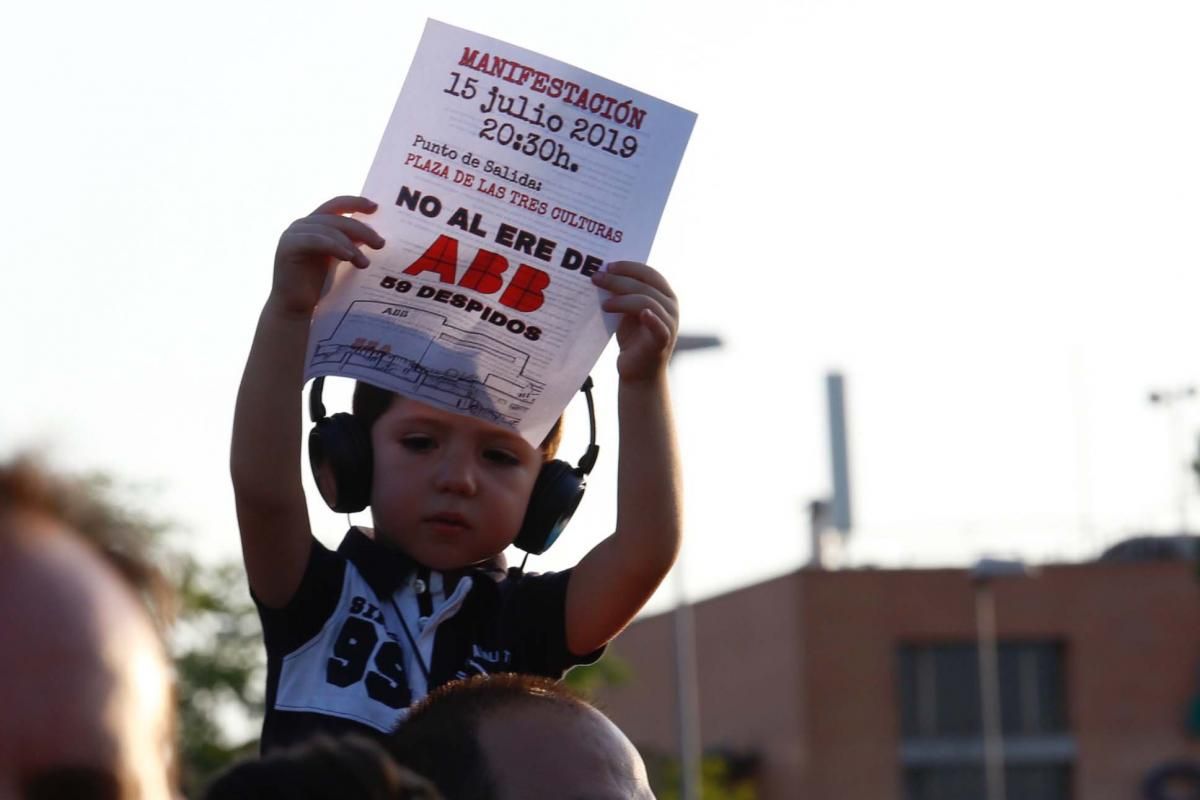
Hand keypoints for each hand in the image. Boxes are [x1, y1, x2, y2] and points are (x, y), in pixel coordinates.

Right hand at [269, 195, 385, 315]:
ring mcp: (293, 234)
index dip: (355, 202)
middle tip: (380, 244)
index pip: (336, 205)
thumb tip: (375, 235)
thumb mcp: (338, 258)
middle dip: (361, 229)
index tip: (376, 207)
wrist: (295, 308)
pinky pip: (316, 240)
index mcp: (314, 224)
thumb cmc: (318, 285)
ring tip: (364, 263)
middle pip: (336, 218)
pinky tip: (349, 257)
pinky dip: (335, 246)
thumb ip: (350, 243)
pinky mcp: (288, 247)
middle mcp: (302, 225)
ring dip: (350, 244)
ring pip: (328, 229)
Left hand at [592, 261, 678, 382]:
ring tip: (604, 304)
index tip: (608, 266)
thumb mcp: (628, 312)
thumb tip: (603, 273)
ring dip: (623, 299)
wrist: (638, 371)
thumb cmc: (633, 339)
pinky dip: (652, 318)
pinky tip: (642, 314)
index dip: (629, 267)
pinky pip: (659, 326)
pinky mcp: (664, 341)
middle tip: (596, 279)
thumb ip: (624, 294)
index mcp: (664, 295)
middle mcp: (671, 306)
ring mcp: (670, 323)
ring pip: (647, 301)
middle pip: (645, 285)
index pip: (649, 273)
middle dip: (618, 280)